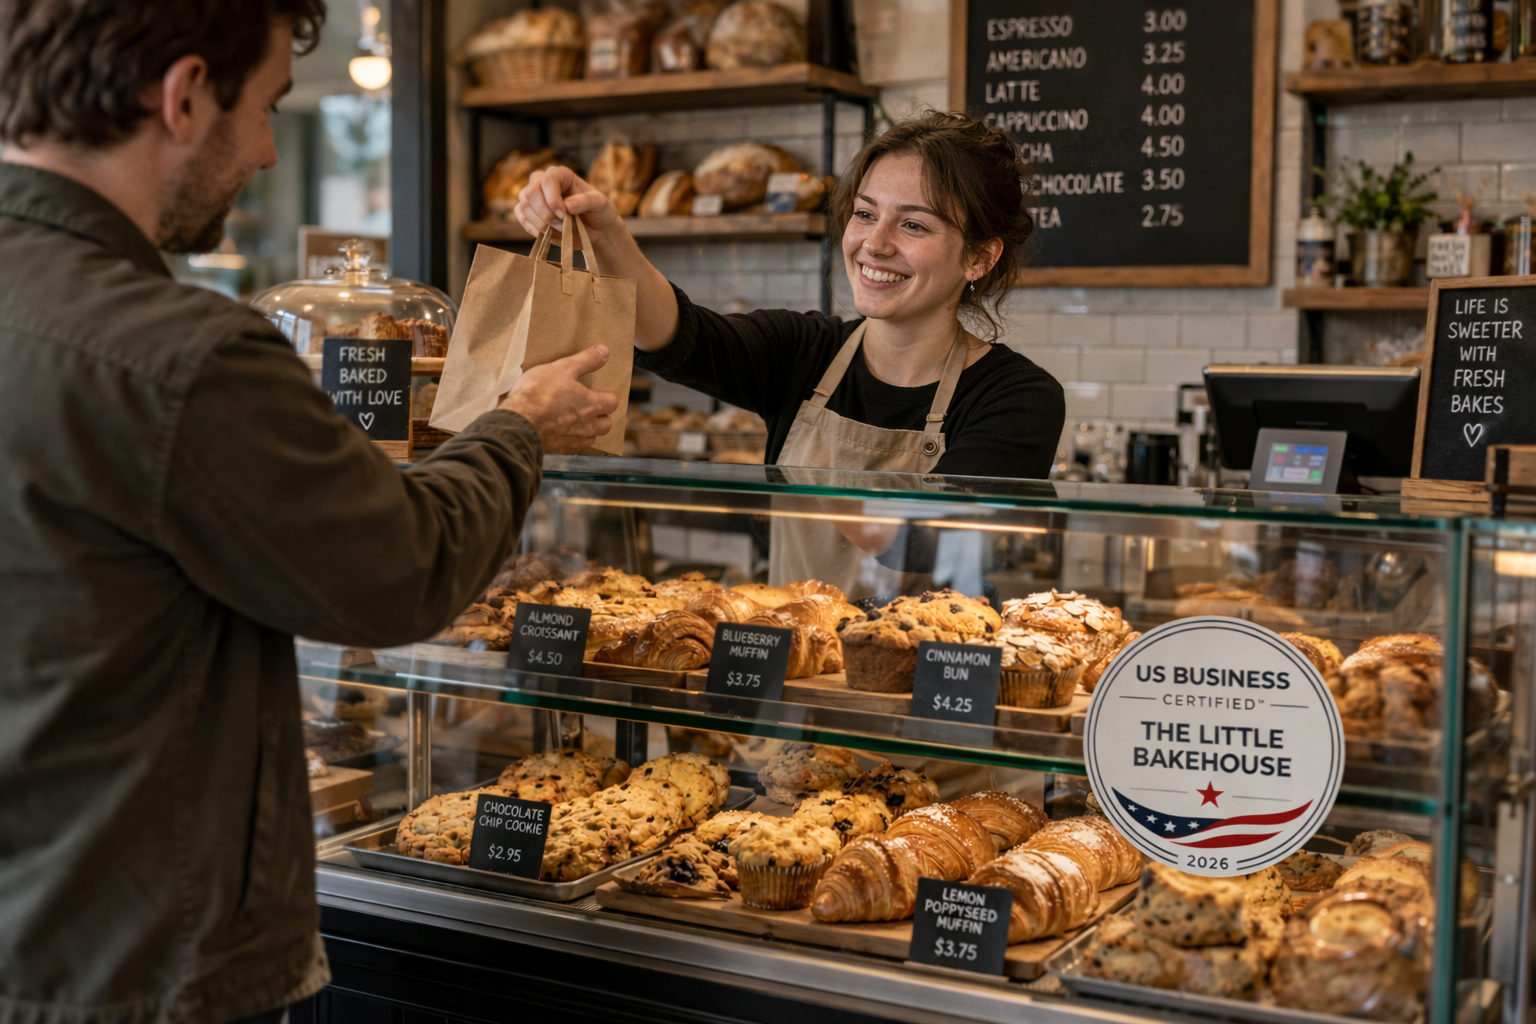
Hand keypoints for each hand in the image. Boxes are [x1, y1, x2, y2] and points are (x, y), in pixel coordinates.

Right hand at [501, 346, 619, 453]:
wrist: (519, 423)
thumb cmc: (539, 394)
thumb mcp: (562, 368)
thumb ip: (586, 361)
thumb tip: (604, 351)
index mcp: (591, 404)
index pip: (612, 403)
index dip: (607, 397)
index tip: (600, 394)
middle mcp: (587, 425)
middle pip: (606, 425)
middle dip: (601, 417)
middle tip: (589, 408)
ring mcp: (574, 440)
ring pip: (591, 438)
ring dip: (587, 430)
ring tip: (574, 421)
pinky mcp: (560, 450)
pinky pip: (573, 447)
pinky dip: (571, 440)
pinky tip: (560, 432)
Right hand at [515, 166, 619, 241]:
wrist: (596, 230)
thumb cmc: (598, 212)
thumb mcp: (600, 203)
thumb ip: (586, 202)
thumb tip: (568, 205)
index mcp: (561, 175)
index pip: (547, 180)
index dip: (552, 198)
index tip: (564, 214)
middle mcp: (544, 183)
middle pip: (530, 192)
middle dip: (544, 212)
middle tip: (561, 225)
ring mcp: (536, 198)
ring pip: (524, 206)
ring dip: (540, 222)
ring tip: (558, 229)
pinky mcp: (531, 214)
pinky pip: (521, 217)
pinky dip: (531, 227)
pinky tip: (544, 234)